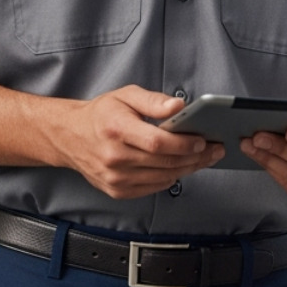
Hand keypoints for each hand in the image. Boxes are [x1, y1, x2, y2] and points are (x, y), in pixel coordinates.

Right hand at [57, 86, 224, 198]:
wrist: (71, 137)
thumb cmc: (102, 114)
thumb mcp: (126, 95)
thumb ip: (153, 100)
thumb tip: (179, 106)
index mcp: (116, 129)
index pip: (157, 142)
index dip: (183, 144)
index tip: (202, 140)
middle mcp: (114, 157)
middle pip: (164, 163)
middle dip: (195, 157)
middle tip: (214, 149)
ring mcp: (114, 178)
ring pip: (162, 178)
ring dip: (188, 169)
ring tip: (204, 158)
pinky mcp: (117, 191)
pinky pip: (153, 188)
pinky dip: (170, 178)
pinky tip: (181, 167)